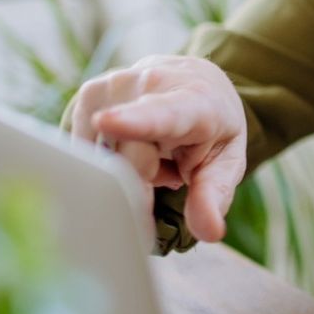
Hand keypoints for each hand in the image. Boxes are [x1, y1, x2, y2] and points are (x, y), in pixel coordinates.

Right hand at [65, 55, 247, 240]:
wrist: (195, 80)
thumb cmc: (211, 126)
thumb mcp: (225, 160)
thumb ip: (214, 195)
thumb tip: (209, 233)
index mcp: (191, 102)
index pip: (159, 114)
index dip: (133, 122)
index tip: (107, 122)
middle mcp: (148, 84)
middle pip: (126, 159)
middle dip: (144, 182)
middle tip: (170, 171)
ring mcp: (114, 85)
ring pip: (104, 157)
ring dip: (125, 169)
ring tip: (151, 151)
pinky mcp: (89, 95)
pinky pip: (88, 151)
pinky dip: (107, 159)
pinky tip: (128, 144)